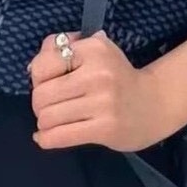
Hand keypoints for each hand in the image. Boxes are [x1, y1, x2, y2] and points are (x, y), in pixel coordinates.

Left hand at [27, 31, 172, 152]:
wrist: (154, 103)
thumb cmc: (117, 75)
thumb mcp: (95, 50)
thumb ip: (62, 47)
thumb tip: (32, 68)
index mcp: (94, 48)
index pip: (43, 63)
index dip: (37, 76)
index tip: (47, 83)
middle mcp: (98, 73)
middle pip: (41, 94)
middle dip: (39, 103)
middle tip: (48, 106)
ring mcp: (103, 102)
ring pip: (48, 117)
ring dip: (43, 122)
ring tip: (52, 121)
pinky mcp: (105, 128)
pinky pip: (61, 136)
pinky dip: (46, 139)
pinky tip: (44, 137)